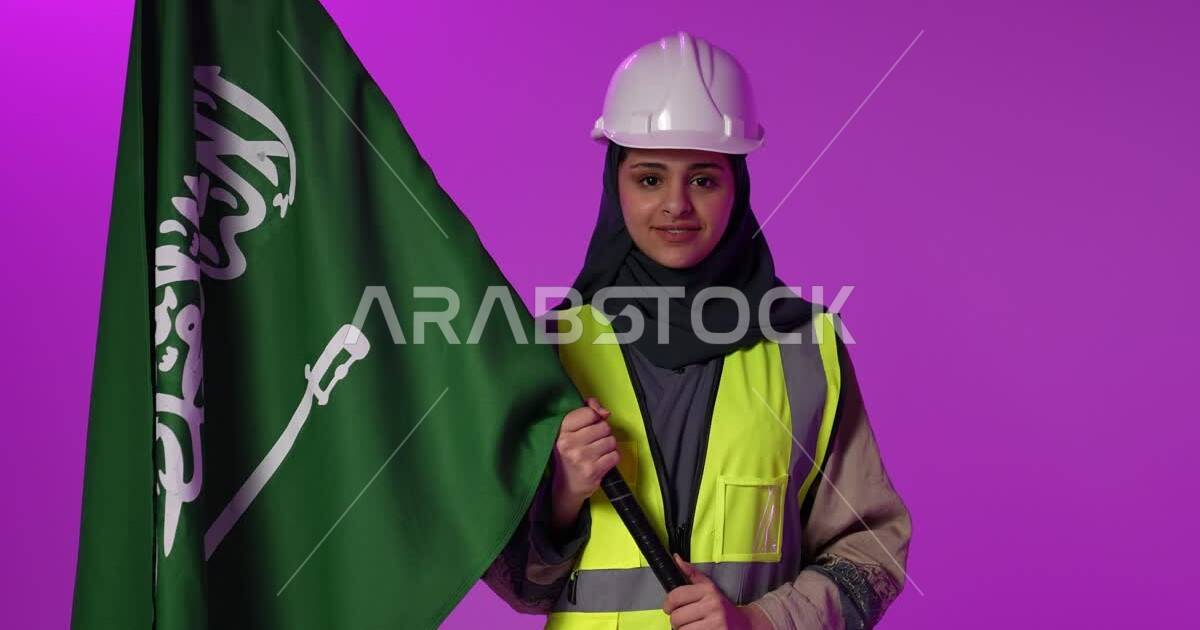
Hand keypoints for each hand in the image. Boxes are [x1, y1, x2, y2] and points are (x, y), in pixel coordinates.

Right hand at [549, 397, 617, 531]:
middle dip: (603, 433)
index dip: (595, 417)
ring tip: (597, 452)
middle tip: (593, 442)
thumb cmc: (571, 452)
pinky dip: (612, 457)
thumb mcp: (571, 430)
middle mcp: (568, 443)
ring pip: (611, 440)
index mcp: (561, 430)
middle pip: (603, 426)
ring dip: (608, 446)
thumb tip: (605, 412)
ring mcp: (581, 458)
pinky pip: (615, 455)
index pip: (589, 413)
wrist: (567, 485)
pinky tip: (601, 461)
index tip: (590, 425)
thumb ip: (587, 412)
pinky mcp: (592, 471)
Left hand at [663, 554, 772, 629]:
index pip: (676, 596)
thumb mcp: (710, 587)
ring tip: (691, 626)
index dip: (668, 604)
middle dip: (675, 620)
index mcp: (708, 590)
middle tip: (682, 619)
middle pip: (676, 617)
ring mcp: (715, 622)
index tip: (669, 607)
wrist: (744, 623)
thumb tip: (677, 559)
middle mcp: (712, 605)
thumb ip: (692, 574)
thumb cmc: (723, 607)